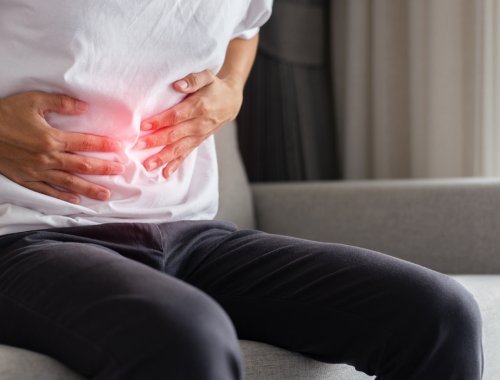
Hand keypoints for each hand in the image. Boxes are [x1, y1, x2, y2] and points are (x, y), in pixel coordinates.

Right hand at [0, 91, 123, 203]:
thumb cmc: (4, 113)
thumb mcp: (32, 101)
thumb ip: (61, 103)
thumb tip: (85, 107)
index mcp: (51, 138)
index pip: (85, 143)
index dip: (104, 145)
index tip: (120, 148)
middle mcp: (48, 157)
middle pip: (82, 165)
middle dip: (104, 168)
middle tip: (120, 171)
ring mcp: (37, 171)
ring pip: (69, 182)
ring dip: (89, 188)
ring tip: (106, 194)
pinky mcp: (25, 179)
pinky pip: (47, 191)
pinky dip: (62, 196)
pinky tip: (76, 201)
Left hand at [134, 70, 242, 177]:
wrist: (232, 102)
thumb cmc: (215, 87)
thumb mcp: (208, 76)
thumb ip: (193, 80)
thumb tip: (177, 85)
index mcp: (199, 107)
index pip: (176, 115)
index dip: (160, 121)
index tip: (144, 125)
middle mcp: (199, 124)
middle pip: (175, 134)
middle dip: (156, 141)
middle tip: (137, 146)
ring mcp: (199, 135)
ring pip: (179, 148)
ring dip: (163, 157)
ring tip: (148, 165)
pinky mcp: (198, 142)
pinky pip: (186, 154)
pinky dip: (176, 164)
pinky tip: (165, 173)